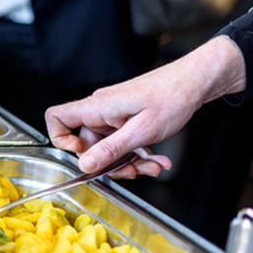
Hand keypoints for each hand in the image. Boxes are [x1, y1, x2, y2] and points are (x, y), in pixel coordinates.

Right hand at [45, 36, 246, 177]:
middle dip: (109, 162)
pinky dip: (137, 154)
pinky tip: (154, 159)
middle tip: (132, 170)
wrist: (195, 82)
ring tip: (150, 165)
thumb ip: (110, 150)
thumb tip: (84, 165)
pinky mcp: (124, 119)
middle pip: (86, 143)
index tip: (82, 157)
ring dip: (128, 161)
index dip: (61, 141)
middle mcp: (100, 110)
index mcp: (97, 108)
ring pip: (107, 147)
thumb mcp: (140, 131)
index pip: (56, 118)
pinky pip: (121, 142)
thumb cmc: (172, 96)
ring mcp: (112, 115)